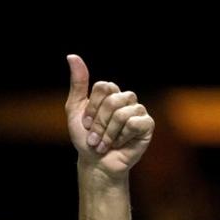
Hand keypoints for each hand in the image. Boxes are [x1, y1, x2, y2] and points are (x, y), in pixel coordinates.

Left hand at [65, 54, 153, 176]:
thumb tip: (72, 56)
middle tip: (94, 138)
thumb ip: (77, 84)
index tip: (85, 124)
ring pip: (122, 113)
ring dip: (107, 134)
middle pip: (112, 100)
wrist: (96, 163)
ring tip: (104, 144)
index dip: (91, 108)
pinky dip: (122, 137)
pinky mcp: (147, 125)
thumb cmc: (86, 139)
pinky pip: (134, 123)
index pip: (103, 87)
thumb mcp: (75, 110)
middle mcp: (126, 98)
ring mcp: (138, 110)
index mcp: (111, 93)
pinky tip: (120, 144)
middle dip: (98, 124)